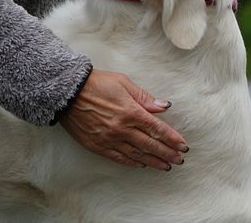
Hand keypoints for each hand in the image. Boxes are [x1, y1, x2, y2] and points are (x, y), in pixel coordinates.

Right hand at [59, 69, 187, 170]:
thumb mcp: (123, 84)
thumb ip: (144, 98)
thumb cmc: (96, 84)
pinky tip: (141, 164)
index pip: (158, 129)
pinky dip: (132, 162)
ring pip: (137, 154)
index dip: (172, 139)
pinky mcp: (97, 145)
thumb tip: (164, 106)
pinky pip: (118, 157)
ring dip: (153, 161)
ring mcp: (109, 139)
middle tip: (179, 161)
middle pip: (150, 145)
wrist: (67, 92)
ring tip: (165, 166)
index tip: (183, 147)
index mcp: (131, 112)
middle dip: (167, 153)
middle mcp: (122, 129)